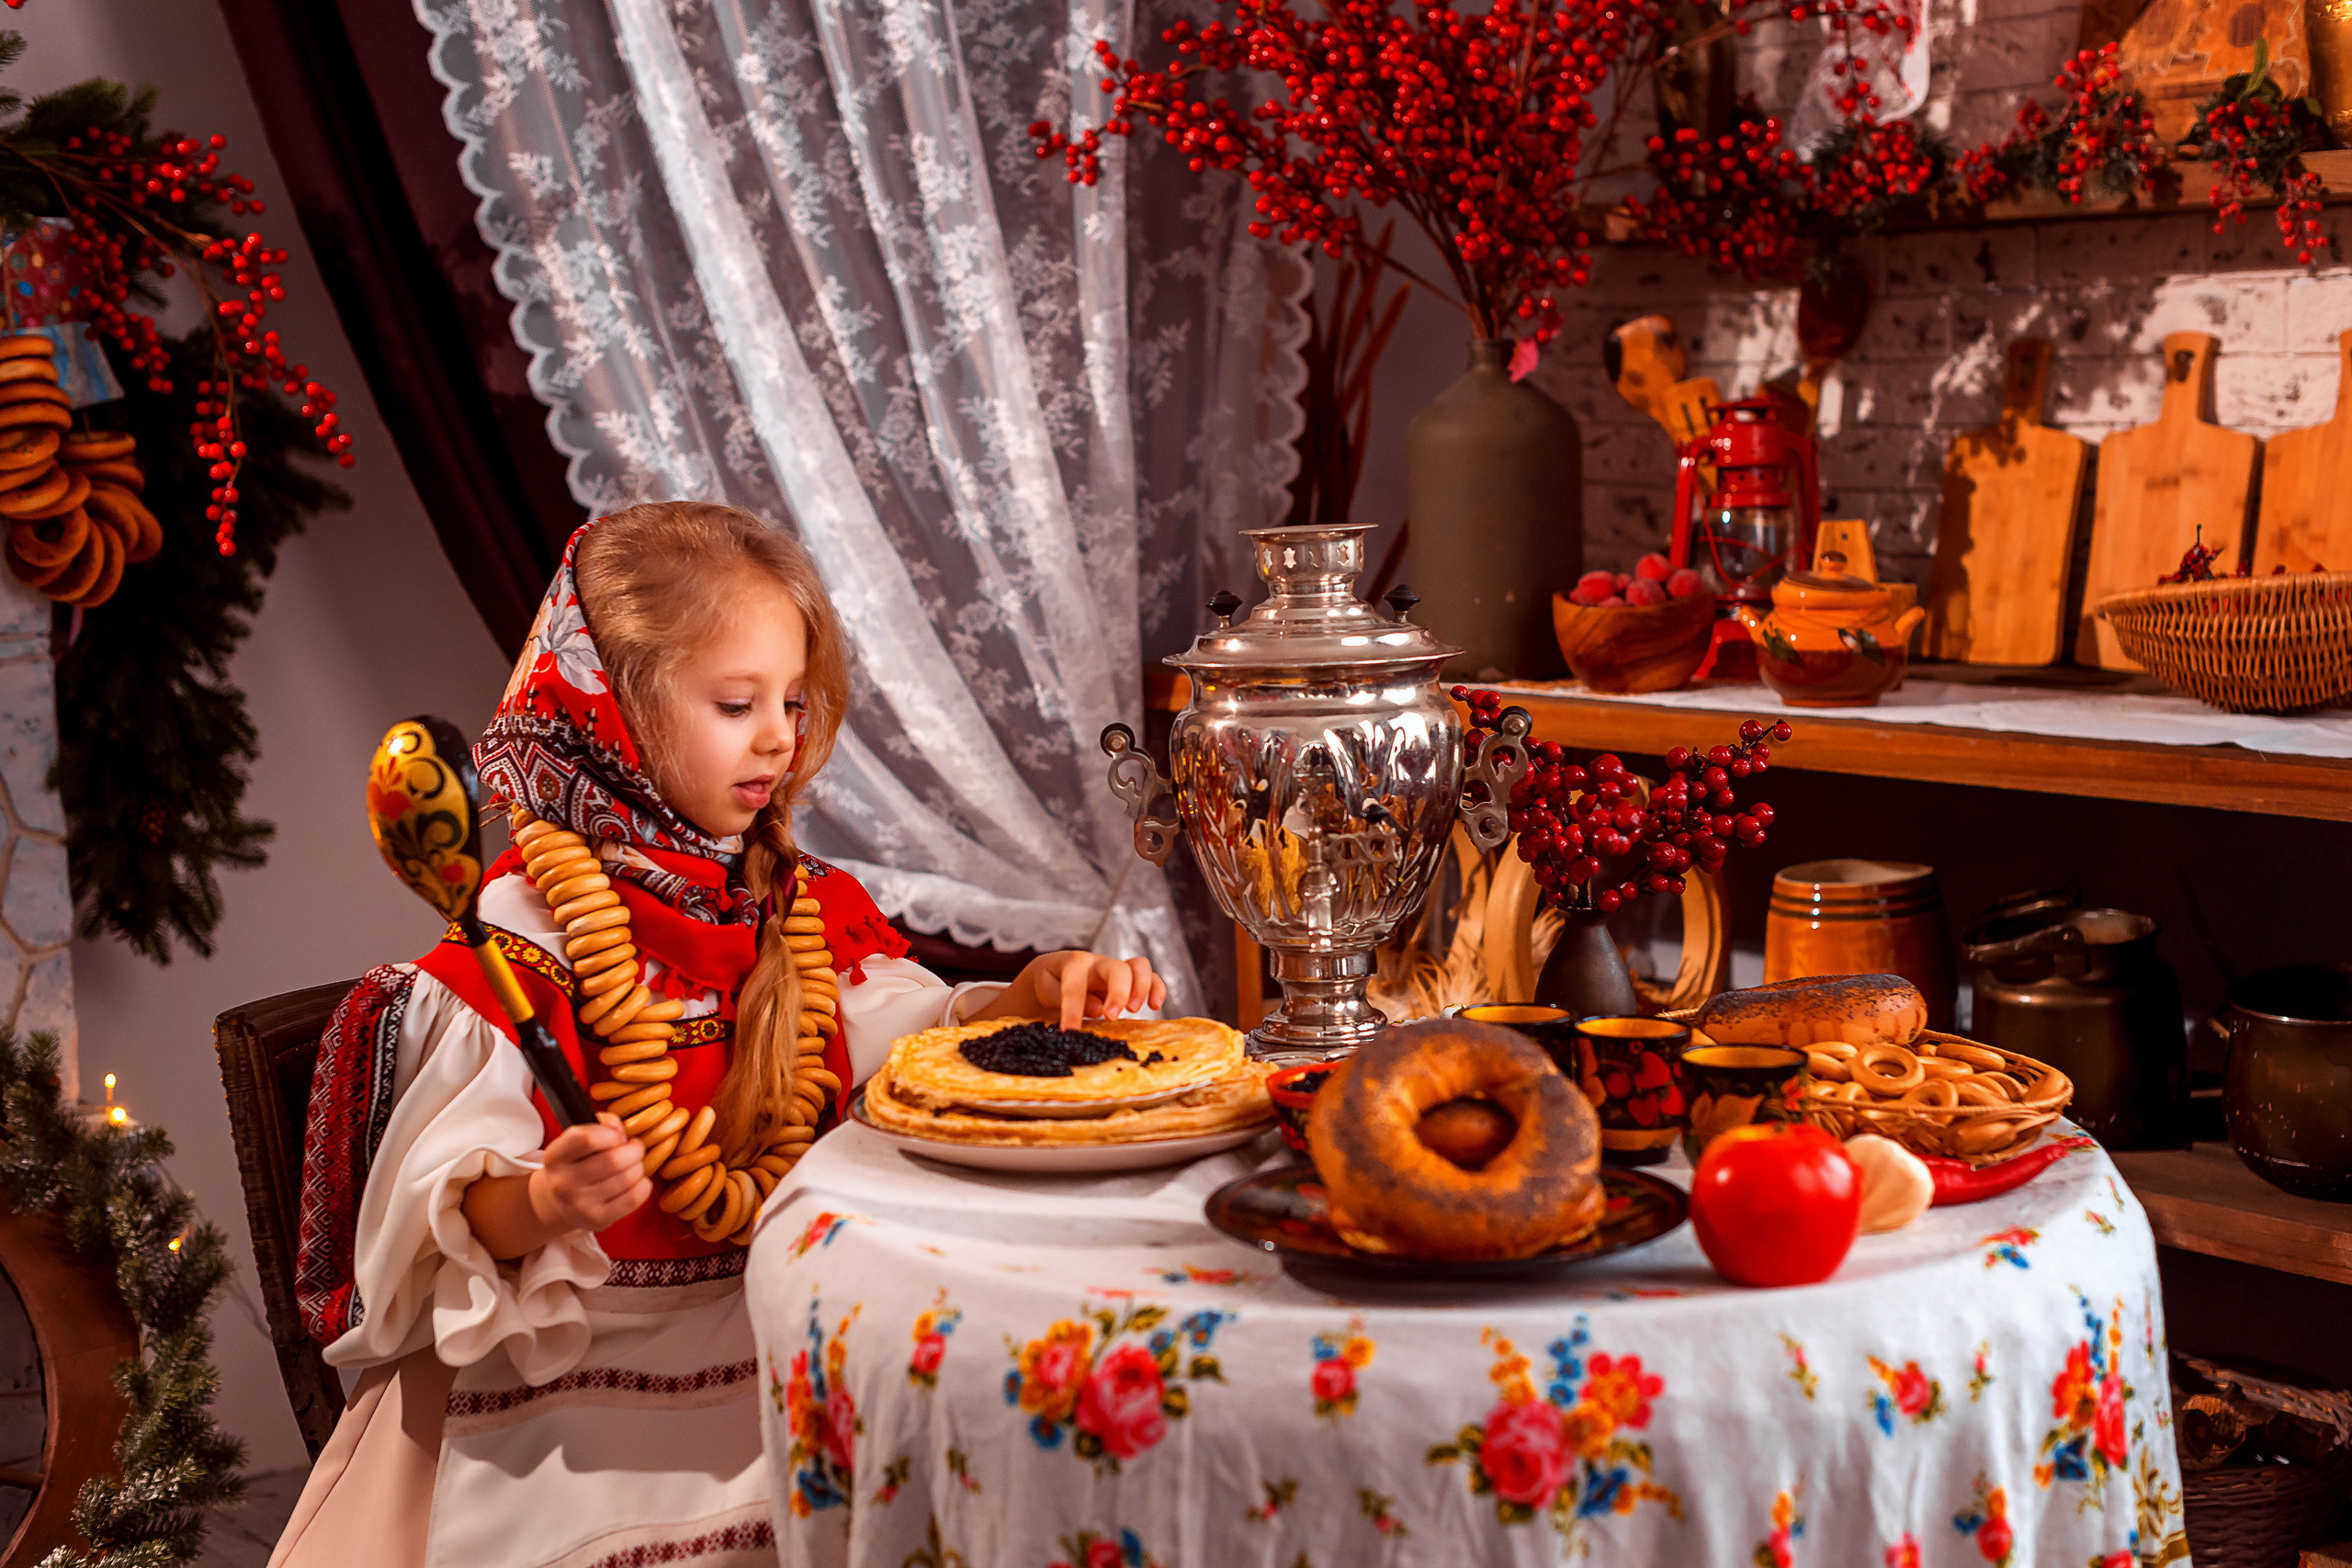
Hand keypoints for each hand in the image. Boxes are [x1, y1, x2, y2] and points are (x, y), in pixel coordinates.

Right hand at [528, 1114, 649, 1234]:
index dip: (610, 1133)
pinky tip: (638, 1182)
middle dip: (634, 1150)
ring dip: (639, 1167)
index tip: (617, 1136)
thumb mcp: (577, 1141)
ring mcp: (579, 1205)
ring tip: (634, 1165)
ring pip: (627, 1178)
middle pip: (613, 1160)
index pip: (584, 1139)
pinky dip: (644, 1186)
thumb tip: (618, 1131)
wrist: (561, 1203)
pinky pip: (633, 1198)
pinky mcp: (596, 1220)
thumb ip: (601, 1125)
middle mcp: (563, 1183)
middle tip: (635, 1149)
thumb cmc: (578, 1164)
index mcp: (555, 1157)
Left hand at [977, 951, 1167, 1028]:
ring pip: (1139, 966)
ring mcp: (1117, 968)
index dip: (1072, 1010)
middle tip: (1111, 1017)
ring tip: (1134, 1010)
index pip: (1075, 986)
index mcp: (1073, 964)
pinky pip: (1151, 976)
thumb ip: (1065, 999)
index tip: (1069, 1032)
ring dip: (1141, 988)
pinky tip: (1155, 1006)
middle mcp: (1099, 962)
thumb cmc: (1050, 983)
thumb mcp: (1047, 990)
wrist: (1056, 971)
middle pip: (1117, 968)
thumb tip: (1096, 1008)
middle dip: (1118, 993)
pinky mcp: (1130, 977)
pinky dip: (1157, 988)